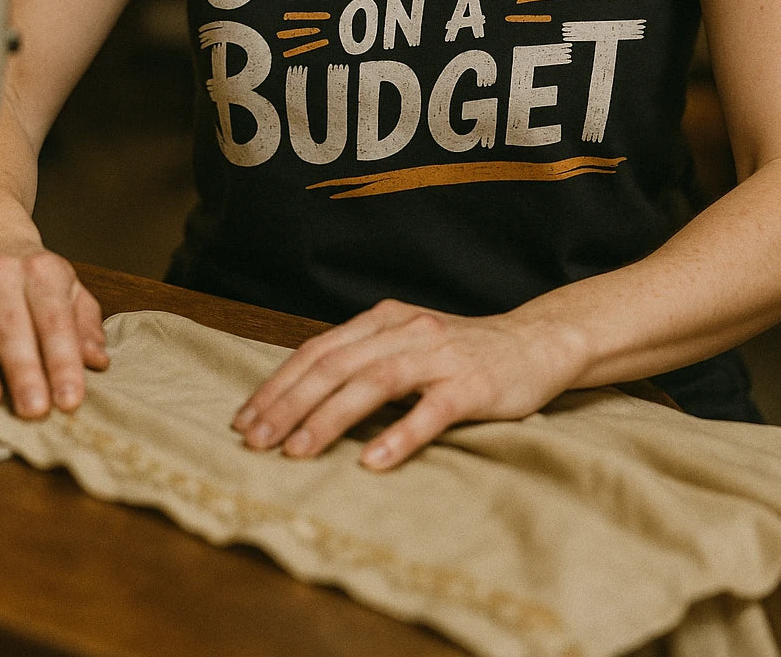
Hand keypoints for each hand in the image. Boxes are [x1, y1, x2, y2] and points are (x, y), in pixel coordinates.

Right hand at [0, 218, 107, 418]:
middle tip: (33, 408)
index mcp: (41, 272)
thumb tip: (96, 360)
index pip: (55, 320)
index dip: (63, 361)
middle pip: (10, 324)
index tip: (70, 398)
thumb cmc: (34, 273)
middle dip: (22, 369)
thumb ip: (83, 325)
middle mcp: (0, 275)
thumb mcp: (69, 289)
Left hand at [232, 297, 581, 470]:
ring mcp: (440, 357)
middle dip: (288, 403)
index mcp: (384, 319)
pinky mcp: (472, 386)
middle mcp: (406, 331)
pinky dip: (398, 436)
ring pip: (373, 383)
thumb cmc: (461, 353)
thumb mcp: (407, 343)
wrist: (536, 342)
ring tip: (295, 451)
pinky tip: (371, 461)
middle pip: (336, 364)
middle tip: (254, 440)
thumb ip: (364, 359)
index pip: (318, 349)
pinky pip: (430, 411)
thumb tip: (300, 396)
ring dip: (329, 418)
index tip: (244, 419)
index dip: (278, 383)